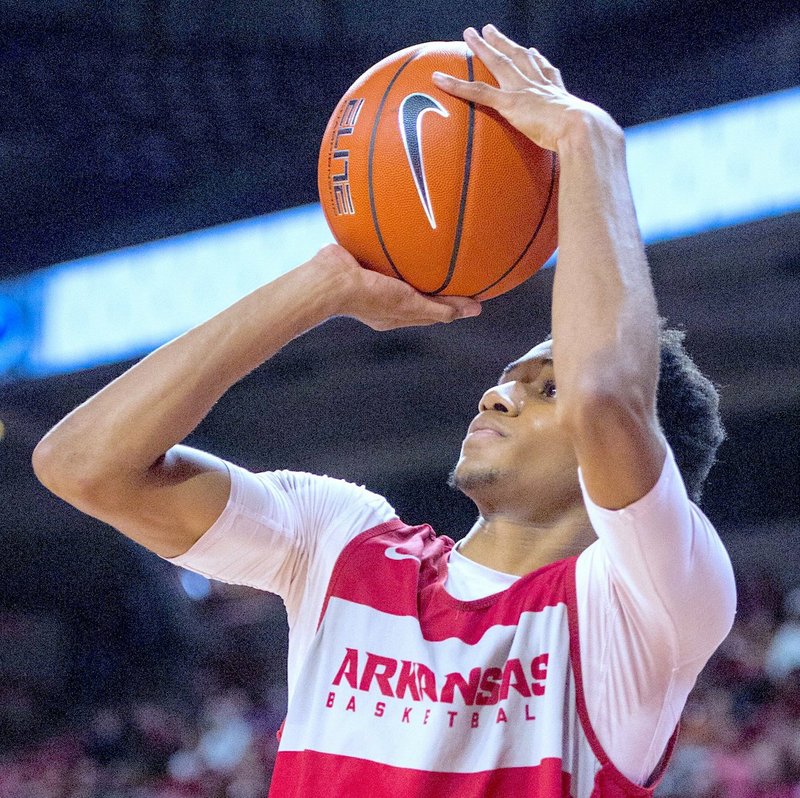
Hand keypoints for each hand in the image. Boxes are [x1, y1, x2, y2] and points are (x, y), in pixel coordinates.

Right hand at [306, 244, 481, 330]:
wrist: (331, 279)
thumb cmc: (369, 297)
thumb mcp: (409, 305)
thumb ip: (437, 309)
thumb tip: (469, 311)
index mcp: (395, 313)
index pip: (430, 311)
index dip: (452, 304)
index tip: (474, 293)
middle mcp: (385, 297)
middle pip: (419, 290)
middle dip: (440, 284)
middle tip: (464, 268)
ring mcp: (372, 277)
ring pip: (404, 269)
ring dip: (420, 261)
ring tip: (440, 243)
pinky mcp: (363, 257)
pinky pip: (387, 248)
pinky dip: (401, 240)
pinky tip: (411, 225)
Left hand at [432, 25, 614, 151]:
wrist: (584, 131)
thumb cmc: (588, 141)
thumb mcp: (582, 143)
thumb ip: (576, 149)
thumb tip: (583, 164)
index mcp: (558, 94)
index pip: (544, 72)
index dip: (536, 60)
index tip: (531, 50)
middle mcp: (540, 86)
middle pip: (518, 57)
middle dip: (504, 43)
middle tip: (490, 30)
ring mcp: (524, 92)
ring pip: (499, 64)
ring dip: (483, 48)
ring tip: (470, 35)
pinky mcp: (510, 103)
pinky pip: (477, 92)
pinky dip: (456, 85)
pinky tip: (439, 79)